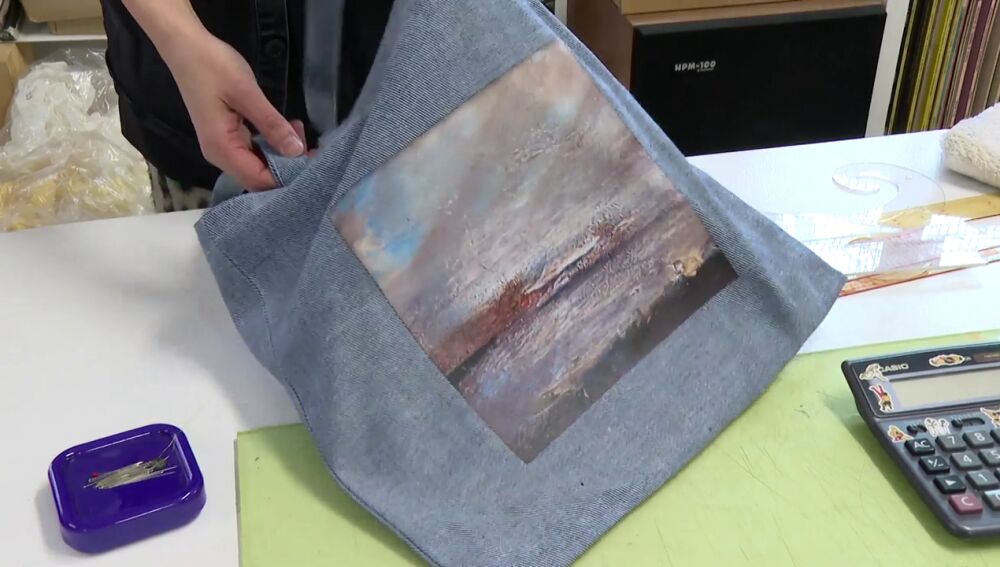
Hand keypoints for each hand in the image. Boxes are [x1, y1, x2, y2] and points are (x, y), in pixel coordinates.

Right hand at [161, 29, 304, 189]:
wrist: (185, 47)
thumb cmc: (213, 67)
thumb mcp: (247, 94)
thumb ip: (272, 125)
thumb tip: (296, 151)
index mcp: (222, 149)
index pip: (259, 180)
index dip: (288, 176)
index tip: (313, 160)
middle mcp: (220, 155)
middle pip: (260, 177)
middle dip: (288, 165)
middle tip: (308, 140)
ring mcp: (222, 147)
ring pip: (259, 165)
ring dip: (282, 153)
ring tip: (297, 128)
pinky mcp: (227, 137)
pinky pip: (254, 151)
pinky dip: (272, 144)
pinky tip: (285, 127)